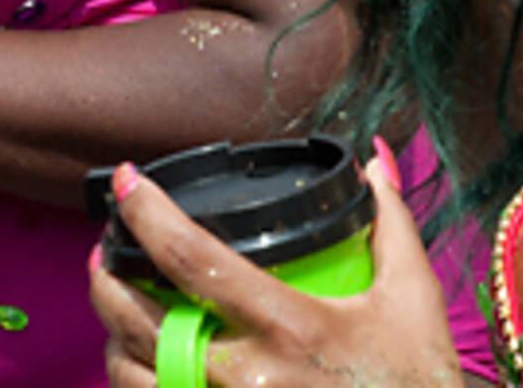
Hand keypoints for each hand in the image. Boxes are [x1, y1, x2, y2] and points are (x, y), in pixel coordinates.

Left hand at [91, 148, 462, 387]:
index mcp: (289, 324)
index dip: (147, 213)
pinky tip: (146, 367)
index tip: (125, 180)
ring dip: (114, 341)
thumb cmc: (418, 382)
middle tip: (103, 250)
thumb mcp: (414, 297)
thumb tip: (377, 158)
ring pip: (135, 380)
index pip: (193, 258)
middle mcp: (248, 377)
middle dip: (106, 281)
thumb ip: (392, 221)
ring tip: (118, 311)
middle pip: (140, 323)